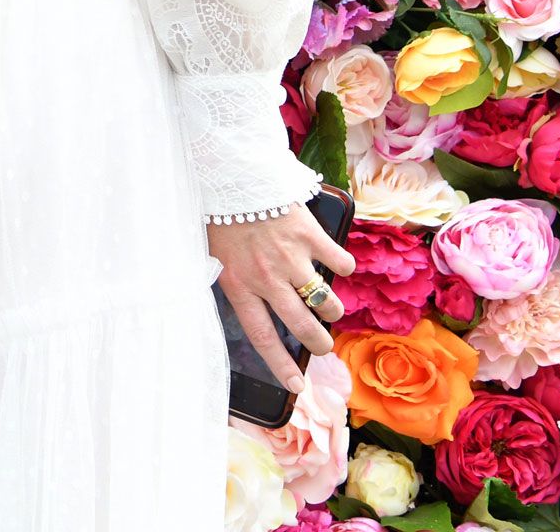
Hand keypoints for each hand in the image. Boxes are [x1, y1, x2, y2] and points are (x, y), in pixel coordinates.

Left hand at [210, 204, 357, 394]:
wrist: (233, 173)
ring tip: (327, 302)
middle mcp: (267, 278)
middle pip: (303, 327)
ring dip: (331, 308)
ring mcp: (292, 258)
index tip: (296, 387)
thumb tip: (253, 301)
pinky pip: (341, 263)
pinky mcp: (311, 237)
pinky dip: (343, 265)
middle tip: (323, 344)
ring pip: (326, 301)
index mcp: (239, 284)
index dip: (280, 365)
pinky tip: (336, 261)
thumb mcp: (215, 253)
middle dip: (318, 343)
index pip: (262, 337)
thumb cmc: (220, 214)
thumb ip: (234, 279)